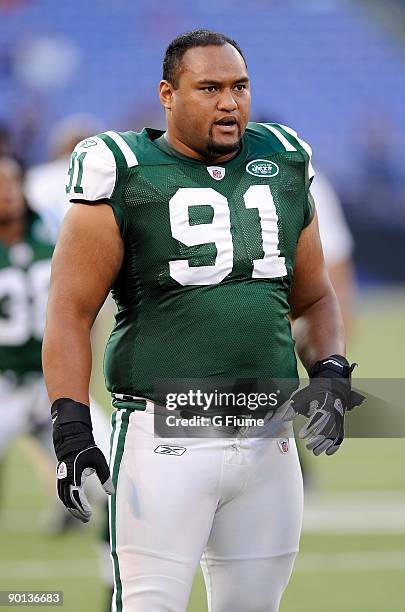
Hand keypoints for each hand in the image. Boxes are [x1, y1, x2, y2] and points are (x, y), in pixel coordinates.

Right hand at [52, 398, 113, 521]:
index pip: (77, 497)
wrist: (72, 438)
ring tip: (81, 515)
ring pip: (63, 498)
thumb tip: (111, 493)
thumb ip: (105, 477)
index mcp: (74, 476)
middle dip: (77, 512)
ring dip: (71, 508)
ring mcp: (61, 478)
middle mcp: (65, 479)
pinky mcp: (60, 477)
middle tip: (87, 519)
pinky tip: (75, 505)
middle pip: (69, 501)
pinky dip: (67, 501)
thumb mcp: (99, 461)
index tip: (90, 515)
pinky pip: (62, 493)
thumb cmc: (87, 449)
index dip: (83, 508)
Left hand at [283, 355, 364, 455]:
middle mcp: (333, 413)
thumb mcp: (303, 397)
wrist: (332, 388)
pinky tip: (328, 452)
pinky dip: (335, 446)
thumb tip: (284, 418)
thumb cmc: (316, 393)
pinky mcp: (341, 424)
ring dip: (324, 445)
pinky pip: (340, 436)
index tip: (302, 435)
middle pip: (327, 429)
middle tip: (308, 446)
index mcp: (324, 405)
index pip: (318, 418)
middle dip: (317, 440)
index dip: (310, 428)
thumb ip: (293, 408)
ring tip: (315, 452)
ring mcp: (338, 420)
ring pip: (334, 435)